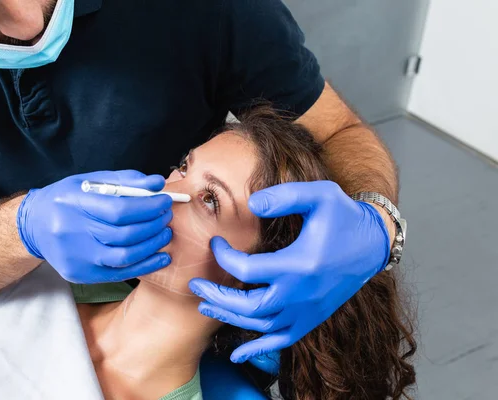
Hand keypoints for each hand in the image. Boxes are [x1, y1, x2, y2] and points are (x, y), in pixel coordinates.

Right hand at [17, 170, 172, 283]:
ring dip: (152, 245)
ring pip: (125, 256)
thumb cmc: (66, 200)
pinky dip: (145, 266)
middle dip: (153, 224)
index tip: (164, 201)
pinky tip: (160, 257)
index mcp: (74, 204)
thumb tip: (157, 183)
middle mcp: (73, 233)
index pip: (119, 210)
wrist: (33, 226)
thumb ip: (124, 181)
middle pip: (125, 234)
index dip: (148, 207)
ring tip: (165, 233)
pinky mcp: (81, 274)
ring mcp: (77, 257)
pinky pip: (120, 274)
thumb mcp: (89, 181)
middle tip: (166, 216)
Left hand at [189, 181, 389, 363]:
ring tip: (206, 307)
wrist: (373, 243)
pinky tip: (239, 354)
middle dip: (218, 297)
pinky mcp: (313, 317)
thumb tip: (252, 204)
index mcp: (299, 264)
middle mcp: (302, 293)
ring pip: (261, 326)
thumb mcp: (319, 195)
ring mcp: (308, 310)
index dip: (224, 257)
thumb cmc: (344, 217)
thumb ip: (284, 196)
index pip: (247, 269)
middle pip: (249, 306)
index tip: (216, 243)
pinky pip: (282, 340)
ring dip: (230, 318)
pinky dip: (258, 348)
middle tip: (197, 286)